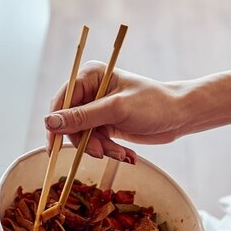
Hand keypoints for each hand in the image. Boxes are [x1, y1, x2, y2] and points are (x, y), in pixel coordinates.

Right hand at [45, 61, 187, 161]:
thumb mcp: (115, 111)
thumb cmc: (153, 105)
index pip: (60, 102)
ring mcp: (98, 108)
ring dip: (100, 148)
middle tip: (101, 153)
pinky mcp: (106, 123)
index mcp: (89, 76)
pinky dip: (109, 150)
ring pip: (83, 135)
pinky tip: (126, 154)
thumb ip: (81, 117)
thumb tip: (49, 122)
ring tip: (121, 154)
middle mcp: (90, 90)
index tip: (54, 148)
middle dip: (85, 141)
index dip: (56, 125)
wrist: (181, 115)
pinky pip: (96, 141)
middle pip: (70, 122)